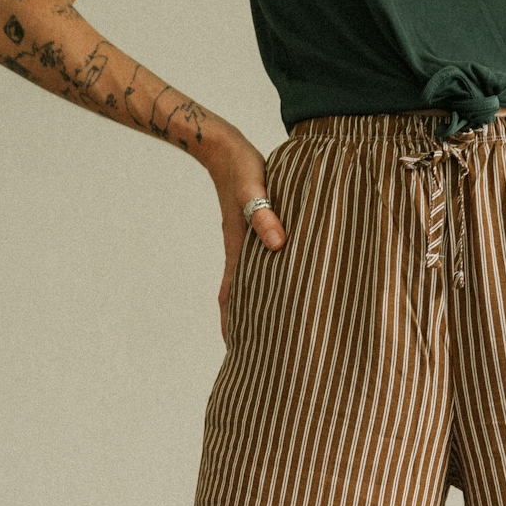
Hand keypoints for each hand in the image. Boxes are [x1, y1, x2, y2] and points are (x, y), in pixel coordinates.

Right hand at [206, 127, 286, 341]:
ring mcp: (247, 247)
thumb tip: (278, 244)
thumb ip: (264, 213)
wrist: (226, 149)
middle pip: (240, 301)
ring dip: (256, 309)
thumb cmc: (243, 167)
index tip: (236, 353)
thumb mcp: (254, 187)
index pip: (232, 299)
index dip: (233, 326)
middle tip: (260, 357)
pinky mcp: (255, 236)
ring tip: (271, 334)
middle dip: (246, 328)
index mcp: (239, 251)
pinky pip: (258, 269)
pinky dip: (265, 286)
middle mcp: (241, 255)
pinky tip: (279, 292)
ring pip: (250, 287)